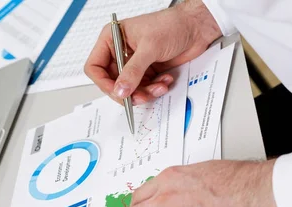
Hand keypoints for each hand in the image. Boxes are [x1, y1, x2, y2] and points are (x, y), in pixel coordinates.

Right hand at [84, 0, 221, 104]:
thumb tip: (120, 90)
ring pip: (129, 89)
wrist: (196, 27)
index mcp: (112, 39)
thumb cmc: (172, 24)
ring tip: (158, 87)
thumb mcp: (150, 47)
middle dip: (127, 92)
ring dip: (144, 93)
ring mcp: (134, 63)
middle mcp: (121, 52)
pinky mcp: (147, 71)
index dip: (103, 83)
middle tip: (140, 96)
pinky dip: (154, 89)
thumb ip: (133, 72)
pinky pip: (144, 89)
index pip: (95, 67)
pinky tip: (164, 80)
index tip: (117, 92)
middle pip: (112, 83)